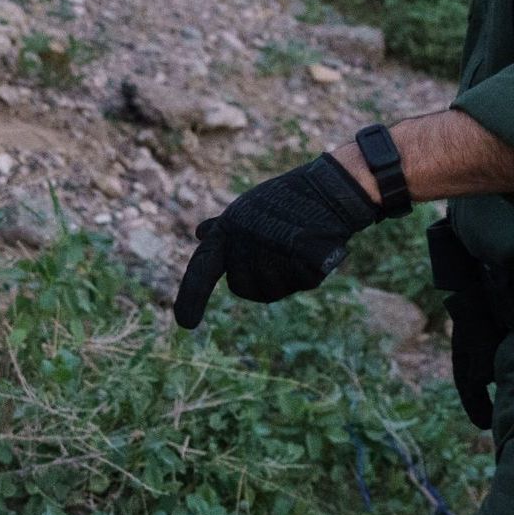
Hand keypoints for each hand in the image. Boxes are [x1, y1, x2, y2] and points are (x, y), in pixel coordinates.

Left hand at [171, 155, 388, 328]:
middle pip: (242, 288)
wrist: (328, 191)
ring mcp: (272, 260)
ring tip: (295, 245)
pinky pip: (297, 284)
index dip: (191, 298)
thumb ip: (225, 228)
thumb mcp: (249, 210)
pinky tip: (311, 250)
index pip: (201, 271)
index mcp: (226, 233)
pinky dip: (305, 272)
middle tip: (277, 247)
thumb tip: (201, 232)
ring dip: (284, 276)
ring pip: (270, 291)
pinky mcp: (299, 270)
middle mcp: (243, 248)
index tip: (185, 323)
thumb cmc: (286, 200)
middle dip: (258, 277)